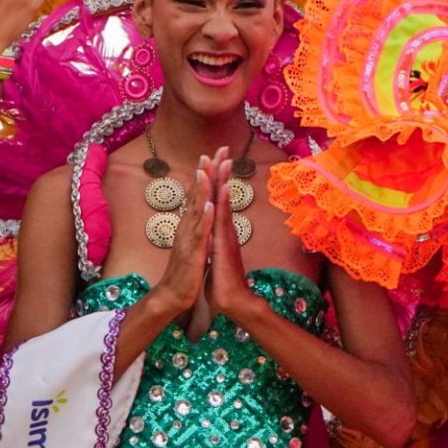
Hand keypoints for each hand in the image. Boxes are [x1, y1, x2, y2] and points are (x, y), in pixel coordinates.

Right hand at [149, 154, 219, 313]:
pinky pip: (200, 235)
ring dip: (201, 190)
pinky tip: (210, 206)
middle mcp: (187, 226)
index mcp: (189, 223)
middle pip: (197, 195)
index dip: (204, 173)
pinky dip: (205, 220)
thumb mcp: (193, 242)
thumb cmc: (186, 269)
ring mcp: (189, 239)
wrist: (173, 294)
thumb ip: (196, 225)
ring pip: (196, 210)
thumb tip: (202, 209)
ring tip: (206, 170)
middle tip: (213, 151)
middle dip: (205, 172)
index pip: (197, 194)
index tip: (212, 153)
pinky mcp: (194, 254)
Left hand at [204, 155, 264, 321]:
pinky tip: (220, 191)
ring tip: (224, 160)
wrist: (231, 300)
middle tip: (224, 147)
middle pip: (222, 195)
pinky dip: (220, 205)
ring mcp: (225, 236)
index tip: (217, 157)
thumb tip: (216, 231)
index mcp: (220, 229)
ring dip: (222, 181)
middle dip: (222, 170)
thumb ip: (217, 240)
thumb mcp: (216, 254)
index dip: (216, 177)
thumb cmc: (223, 279)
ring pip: (222, 203)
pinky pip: (220, 221)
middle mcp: (224, 228)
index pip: (217, 198)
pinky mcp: (222, 246)